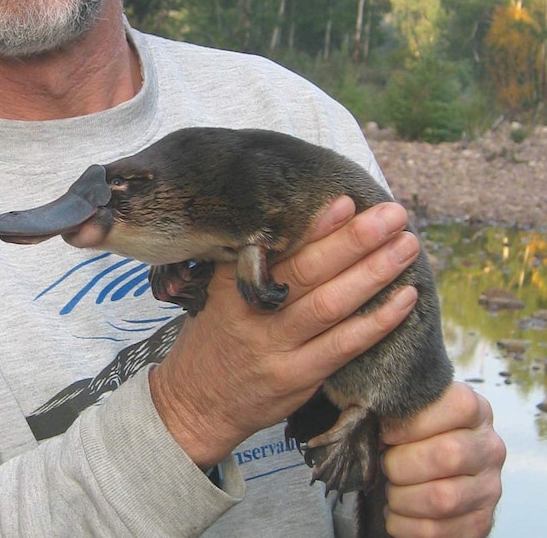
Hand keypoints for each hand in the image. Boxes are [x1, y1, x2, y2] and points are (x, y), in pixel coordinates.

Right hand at [150, 196, 420, 468]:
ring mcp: (276, 346)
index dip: (315, 226)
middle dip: (355, 240)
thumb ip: (254, 261)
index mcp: (232, 281)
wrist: (196, 400)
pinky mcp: (298, 377)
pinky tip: (404, 299)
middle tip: (392, 215)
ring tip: (406, 246)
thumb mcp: (219, 290)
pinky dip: (377, 321)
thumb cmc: (216, 334)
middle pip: (309, 271)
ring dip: (373, 273)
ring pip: (331, 305)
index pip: (277, 246)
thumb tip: (303, 220)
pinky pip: (344, 346)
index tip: (347, 202)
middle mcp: (253, 310)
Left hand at [381, 381, 504, 536]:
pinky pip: (439, 531)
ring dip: (402, 497)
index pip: (456, 406)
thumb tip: (364, 415)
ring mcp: (490, 488)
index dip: (411, 421)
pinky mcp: (481, 522)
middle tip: (384, 464)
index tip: (383, 432)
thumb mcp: (406, 408)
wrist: (429, 468)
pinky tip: (395, 513)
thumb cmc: (410, 432)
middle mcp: (489, 447)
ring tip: (390, 490)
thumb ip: (393, 405)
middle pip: (447, 455)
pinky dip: (406, 525)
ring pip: (443, 498)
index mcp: (474, 409)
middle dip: (400, 463)